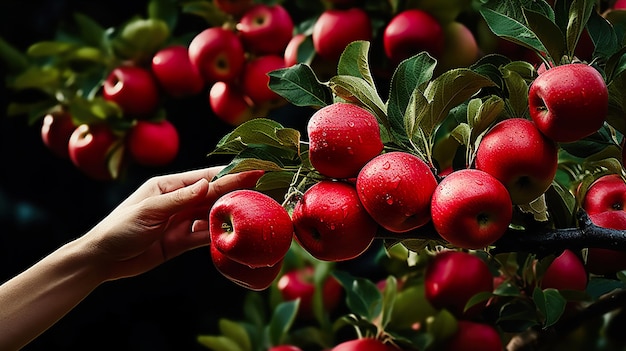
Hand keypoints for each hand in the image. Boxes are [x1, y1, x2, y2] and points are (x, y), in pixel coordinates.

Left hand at [82, 166, 263, 280]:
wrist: (103, 259)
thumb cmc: (119, 228)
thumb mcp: (149, 210)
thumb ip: (180, 199)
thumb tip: (209, 183)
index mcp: (169, 186)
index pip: (206, 178)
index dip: (231, 174)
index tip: (253, 169)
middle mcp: (178, 201)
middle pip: (213, 196)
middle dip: (237, 192)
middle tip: (264, 189)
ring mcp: (180, 221)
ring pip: (212, 216)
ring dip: (230, 215)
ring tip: (255, 213)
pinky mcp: (180, 242)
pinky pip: (204, 237)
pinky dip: (218, 236)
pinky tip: (233, 235)